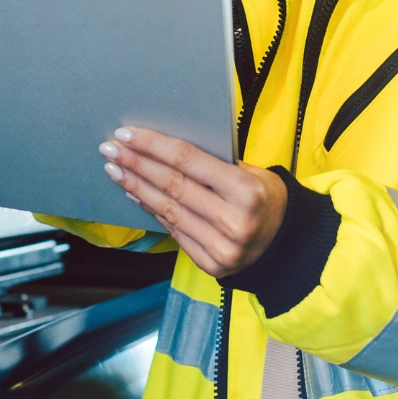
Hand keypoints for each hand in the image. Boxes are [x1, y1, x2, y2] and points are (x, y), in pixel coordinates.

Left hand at [101, 127, 287, 277]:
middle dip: (136, 164)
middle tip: (110, 149)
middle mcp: (232, 221)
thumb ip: (214, 165)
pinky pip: (174, 232)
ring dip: (136, 187)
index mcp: (245, 190)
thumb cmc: (266, 198)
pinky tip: (135, 195)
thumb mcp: (252, 172)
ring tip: (115, 170)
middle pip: (172, 185)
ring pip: (167, 210)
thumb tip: (164, 149)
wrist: (287, 245)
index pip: (188, 161)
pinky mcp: (211, 264)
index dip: (153, 146)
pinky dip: (151, 211)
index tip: (127, 134)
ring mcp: (220, 247)